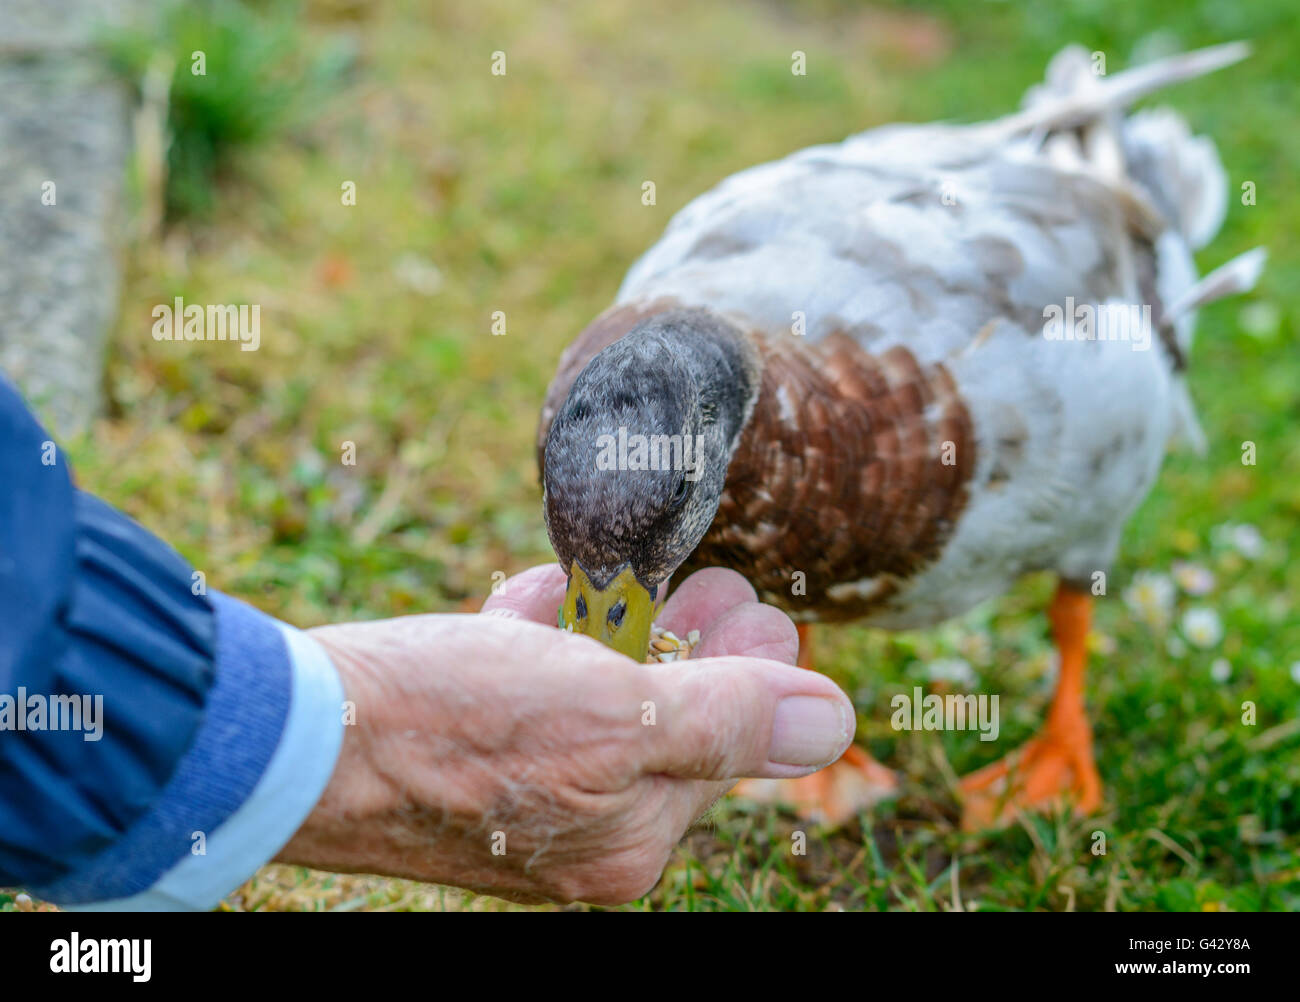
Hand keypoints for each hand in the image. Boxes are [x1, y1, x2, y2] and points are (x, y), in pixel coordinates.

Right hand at [276, 565, 853, 904]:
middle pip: (662, 727)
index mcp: (626, 839)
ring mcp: (514, 794)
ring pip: (591, 702)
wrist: (295, 738)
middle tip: (725, 580)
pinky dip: (547, 641)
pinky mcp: (460, 755)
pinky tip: (552, 592)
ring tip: (650, 573)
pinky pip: (525, 694)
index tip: (769, 611)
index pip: (721, 751)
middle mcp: (575, 831)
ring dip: (622, 632)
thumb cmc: (459, 727)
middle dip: (695, 647)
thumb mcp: (615, 717)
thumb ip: (726, 720)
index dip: (752, 676)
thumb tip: (832, 720)